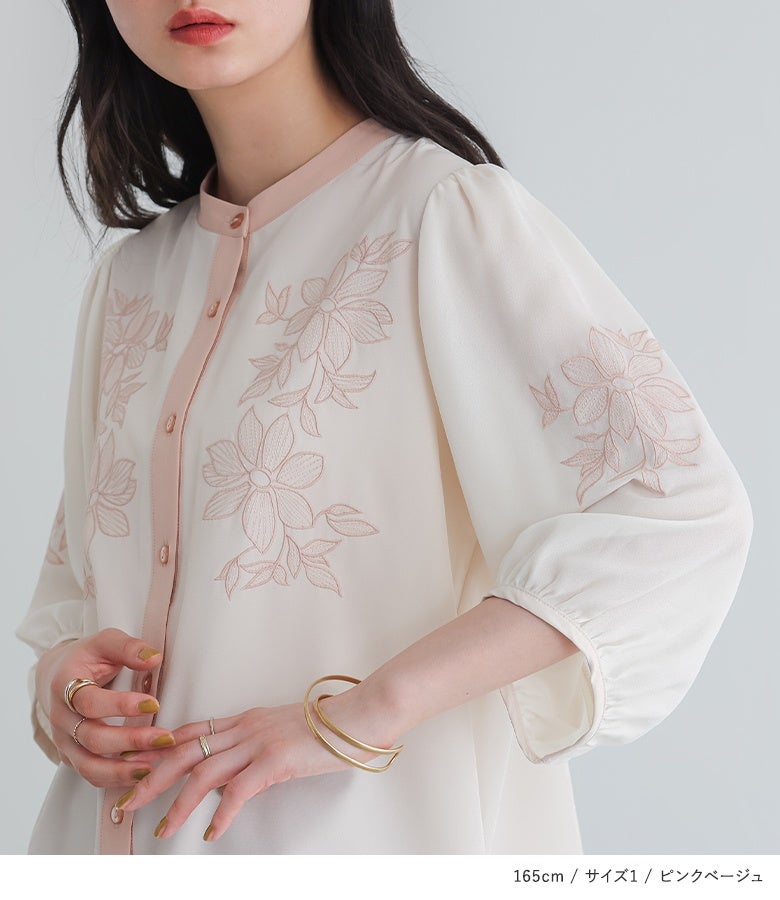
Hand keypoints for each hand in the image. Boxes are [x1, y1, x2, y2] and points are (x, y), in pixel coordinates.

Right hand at [36, 627, 177, 787]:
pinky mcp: (72, 756)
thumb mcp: (105, 642)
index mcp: (64, 685)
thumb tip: (154, 657)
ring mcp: (64, 741)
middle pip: (92, 738)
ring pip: (88, 765)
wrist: (57, 675)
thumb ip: (128, 647)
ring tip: (154, 768)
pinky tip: (142, 775)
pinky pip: (91, 775)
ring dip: (122, 770)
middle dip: (130, 741)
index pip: (89, 702)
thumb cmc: (87, 657)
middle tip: (164, 739)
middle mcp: (61, 718)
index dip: (120, 705)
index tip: (154, 703)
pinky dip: (115, 779)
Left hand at [117, 684, 401, 842]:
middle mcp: (245, 728)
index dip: (160, 750)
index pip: (191, 731)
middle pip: (185, 751)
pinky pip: (239, 791)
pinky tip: (212, 833)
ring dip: (177, 801)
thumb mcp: (281, 731)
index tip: (136, 768)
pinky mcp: (275, 760)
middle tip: (126, 801)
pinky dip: (222, 813)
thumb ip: (254, 747)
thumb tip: (233, 775)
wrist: (358, 717)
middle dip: (151, 777)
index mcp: (245, 720)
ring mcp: (259, 742)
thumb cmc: (326, 727)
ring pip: (203, 771)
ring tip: (161, 827)